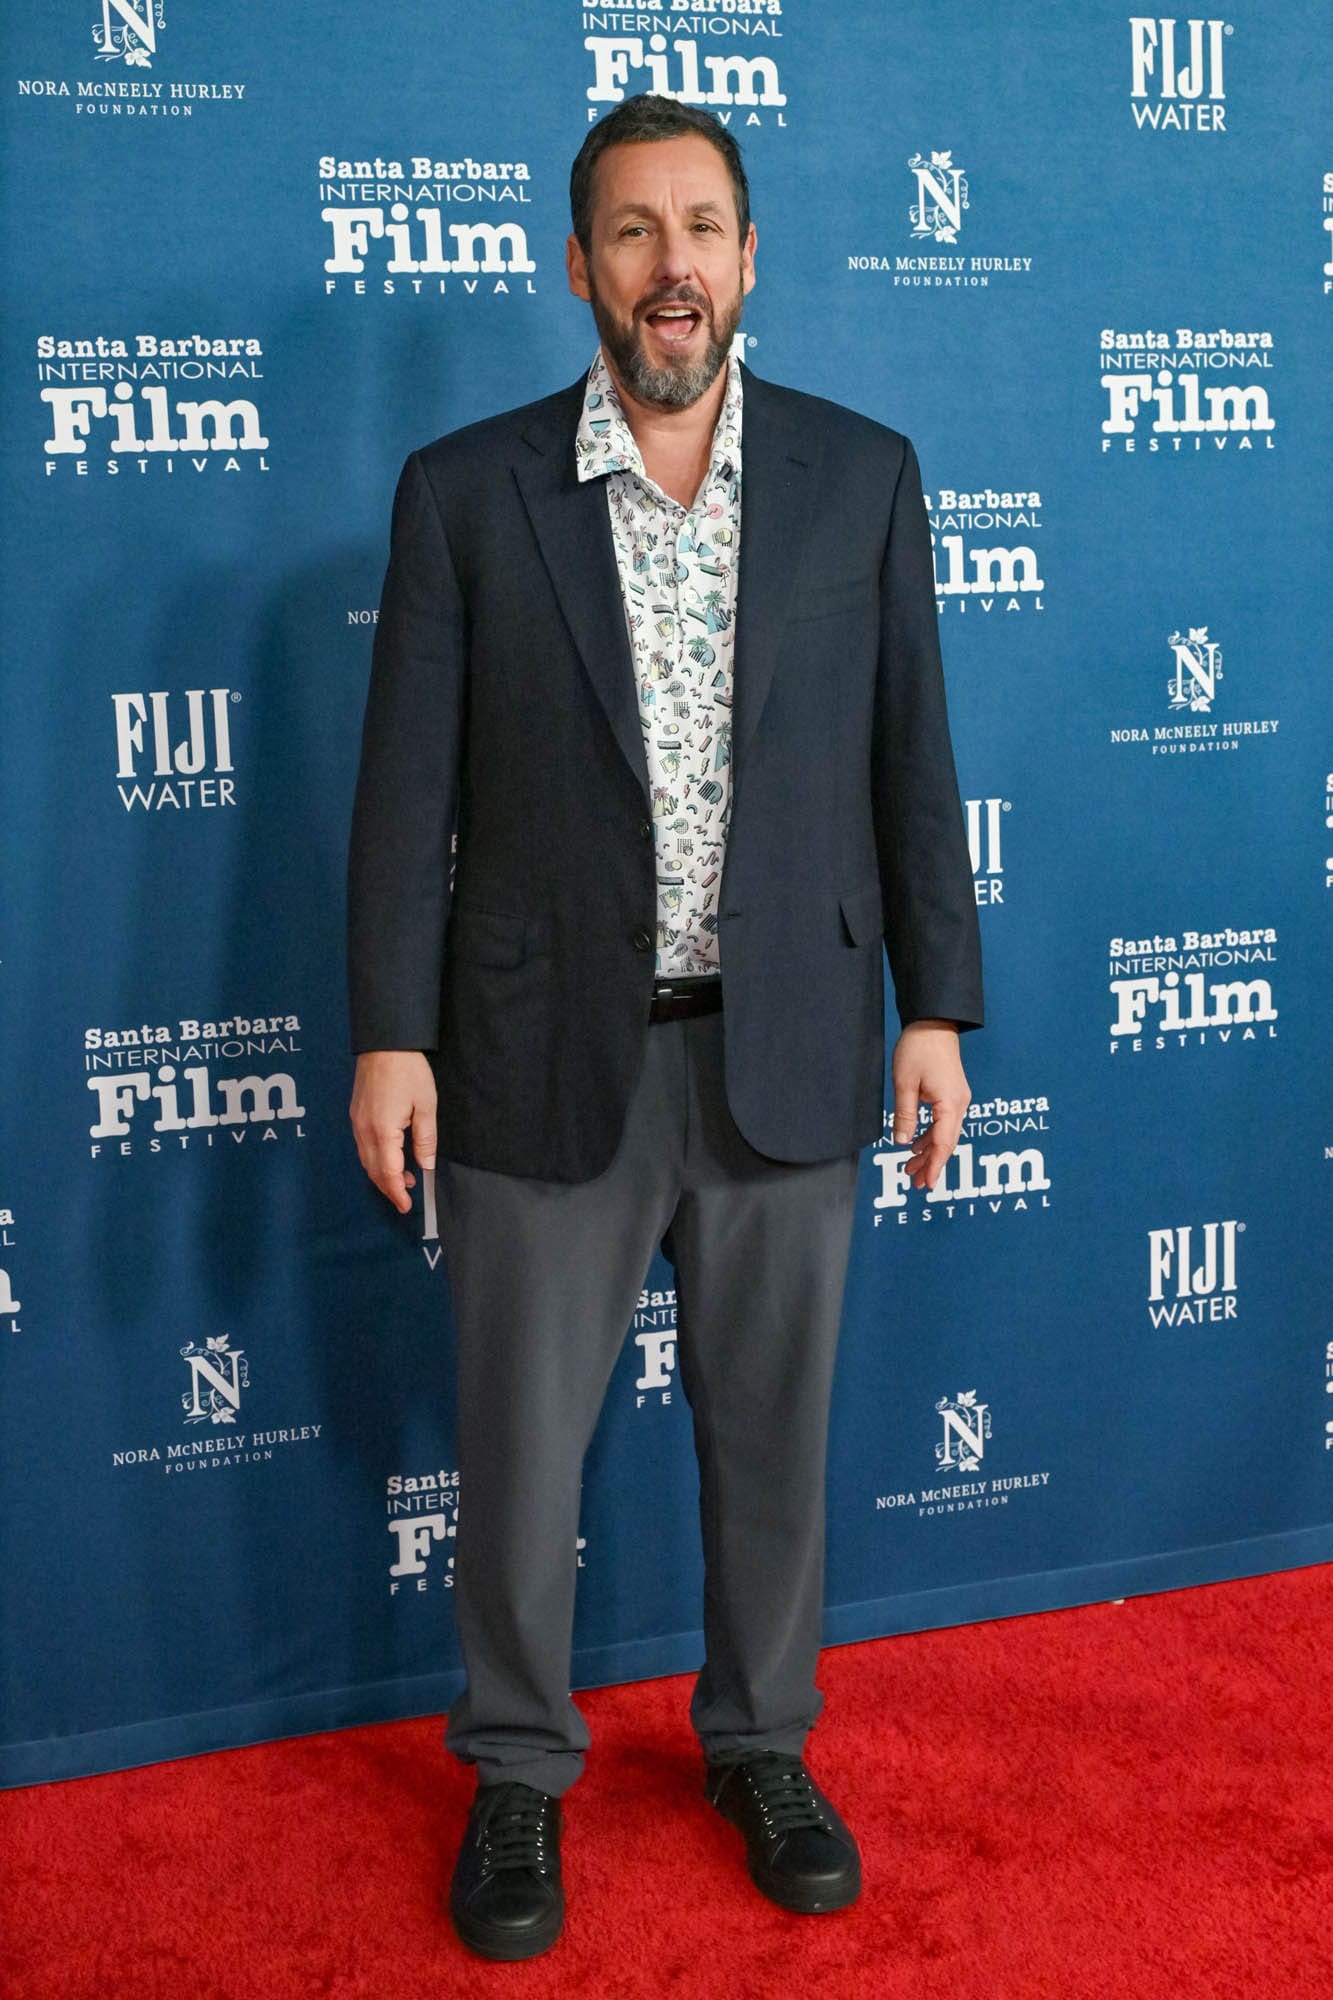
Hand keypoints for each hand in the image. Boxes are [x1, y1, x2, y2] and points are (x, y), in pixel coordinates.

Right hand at [350, 1051, 436, 1213]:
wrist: (385, 1043)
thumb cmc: (408, 1071)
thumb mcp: (426, 1105)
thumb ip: (425, 1138)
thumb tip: (425, 1165)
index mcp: (383, 1131)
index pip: (388, 1172)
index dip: (396, 1192)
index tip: (405, 1206)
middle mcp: (364, 1130)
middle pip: (373, 1170)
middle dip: (388, 1187)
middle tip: (405, 1198)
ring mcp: (357, 1122)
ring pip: (365, 1160)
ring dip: (381, 1174)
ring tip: (403, 1179)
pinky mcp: (355, 1114)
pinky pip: (362, 1146)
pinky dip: (374, 1159)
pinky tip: (390, 1157)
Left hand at [890, 1020, 969, 1191]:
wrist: (934, 1023)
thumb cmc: (919, 1048)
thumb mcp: (905, 1083)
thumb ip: (905, 1115)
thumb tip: (902, 1142)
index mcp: (951, 1104)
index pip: (943, 1143)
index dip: (934, 1165)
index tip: (927, 1183)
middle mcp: (959, 1104)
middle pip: (946, 1143)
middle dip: (931, 1164)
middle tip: (915, 1182)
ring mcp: (958, 1099)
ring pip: (945, 1134)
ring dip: (928, 1151)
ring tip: (911, 1168)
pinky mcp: (952, 1094)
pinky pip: (944, 1122)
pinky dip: (930, 1136)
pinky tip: (917, 1145)